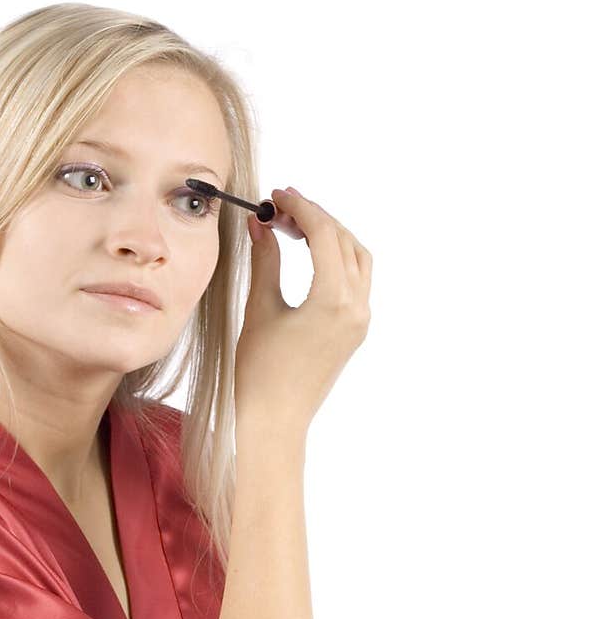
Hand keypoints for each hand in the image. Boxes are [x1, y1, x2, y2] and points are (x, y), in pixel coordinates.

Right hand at [234, 186, 371, 430]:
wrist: (273, 422)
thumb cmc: (259, 373)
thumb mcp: (260, 309)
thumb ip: (266, 260)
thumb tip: (262, 224)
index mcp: (334, 301)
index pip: (324, 234)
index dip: (300, 208)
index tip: (276, 196)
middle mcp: (357, 308)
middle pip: (344, 241)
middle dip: (315, 218)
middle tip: (280, 208)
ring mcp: (360, 321)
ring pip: (357, 259)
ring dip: (331, 236)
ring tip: (295, 228)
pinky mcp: (355, 332)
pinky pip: (356, 282)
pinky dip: (337, 260)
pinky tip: (310, 256)